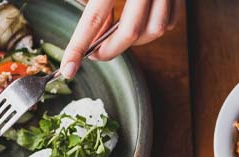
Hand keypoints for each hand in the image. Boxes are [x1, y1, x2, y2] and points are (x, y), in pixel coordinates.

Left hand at [61, 0, 180, 77]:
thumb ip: (92, 0)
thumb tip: (94, 31)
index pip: (93, 19)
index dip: (78, 47)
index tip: (69, 68)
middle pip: (129, 32)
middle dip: (110, 50)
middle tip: (94, 53)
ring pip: (154, 30)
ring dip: (134, 40)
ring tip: (115, 32)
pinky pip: (170, 22)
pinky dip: (153, 29)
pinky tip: (139, 22)